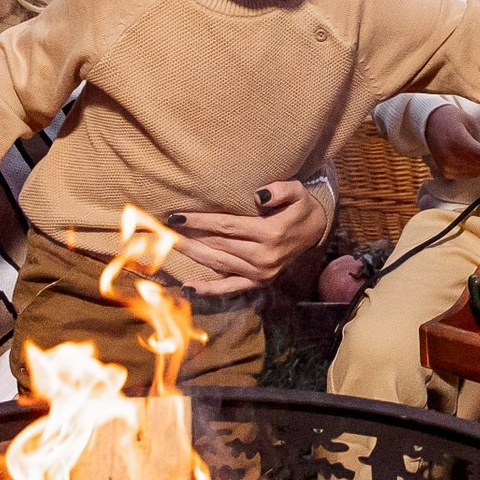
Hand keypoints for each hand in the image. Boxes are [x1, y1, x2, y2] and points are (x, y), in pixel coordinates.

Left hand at [167, 180, 332, 294]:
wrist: (316, 233)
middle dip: (190, 236)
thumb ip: (280, 190)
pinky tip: (187, 287)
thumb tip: (257, 196)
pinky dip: (208, 290)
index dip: (199, 221)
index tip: (176, 216)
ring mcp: (260, 273)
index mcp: (271, 233)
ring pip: (219, 263)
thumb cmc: (301, 208)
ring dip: (193, 255)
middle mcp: (264, 256)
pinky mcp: (258, 283)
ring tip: (170, 246)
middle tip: (163, 230)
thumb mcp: (298, 192)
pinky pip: (230, 288)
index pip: (226, 226)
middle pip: (218, 244)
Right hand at [424, 104, 479, 179]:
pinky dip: (472, 169)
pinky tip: (467, 157)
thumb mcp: (470, 123)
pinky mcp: (445, 172)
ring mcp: (446, 166)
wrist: (429, 123)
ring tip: (473, 149)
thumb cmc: (451, 119)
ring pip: (475, 172)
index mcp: (458, 140)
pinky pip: (467, 175)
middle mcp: (451, 156)